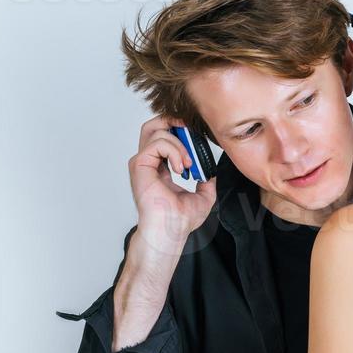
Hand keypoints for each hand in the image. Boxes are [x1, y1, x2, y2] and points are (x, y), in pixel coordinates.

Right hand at [128, 115, 217, 254]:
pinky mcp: (140, 165)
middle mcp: (149, 163)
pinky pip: (157, 143)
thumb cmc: (180, 219)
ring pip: (155, 130)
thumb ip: (206, 180)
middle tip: (190, 131)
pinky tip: (181, 167)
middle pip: (153, 126)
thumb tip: (212, 171)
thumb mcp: (203, 195)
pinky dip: (173, 150)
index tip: (197, 138)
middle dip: (173, 121)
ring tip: (188, 163)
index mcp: (160, 168)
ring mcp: (142, 163)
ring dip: (178, 141)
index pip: (165, 137)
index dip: (181, 131)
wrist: (171, 230)